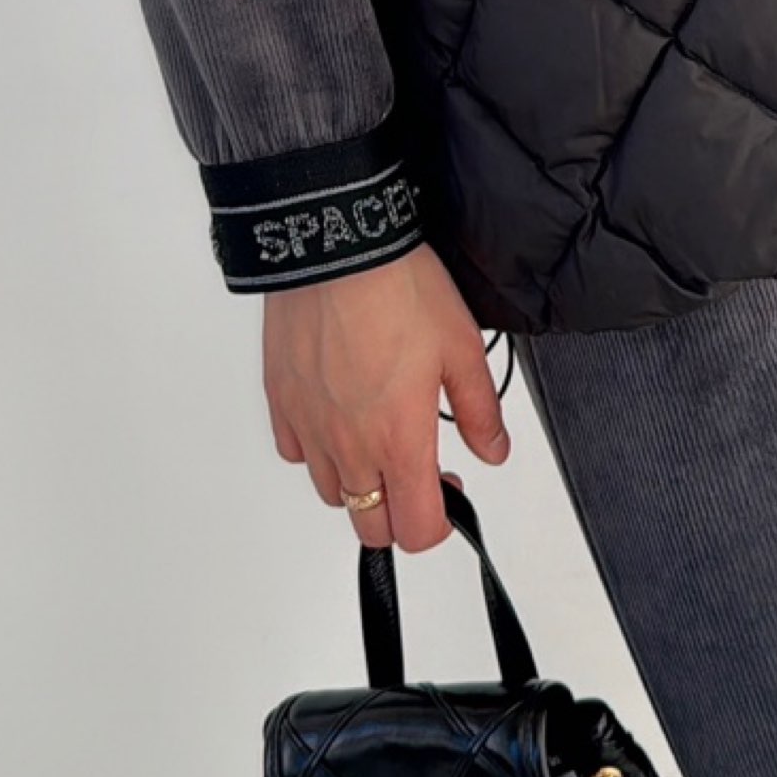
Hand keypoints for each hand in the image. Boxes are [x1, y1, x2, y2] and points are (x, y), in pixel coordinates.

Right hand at [262, 240, 511, 552]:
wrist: (336, 246)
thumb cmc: (396, 288)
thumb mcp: (461, 348)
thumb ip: (481, 412)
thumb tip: (494, 450)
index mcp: (399, 439)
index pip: (417, 530)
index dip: (441, 523)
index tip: (450, 487)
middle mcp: (349, 445)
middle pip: (370, 528)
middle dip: (399, 514)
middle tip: (417, 469)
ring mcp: (310, 427)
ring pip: (331, 493)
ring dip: (359, 482)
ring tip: (378, 438)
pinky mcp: (282, 402)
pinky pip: (295, 451)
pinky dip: (317, 449)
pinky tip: (338, 416)